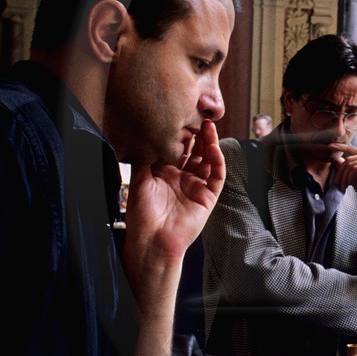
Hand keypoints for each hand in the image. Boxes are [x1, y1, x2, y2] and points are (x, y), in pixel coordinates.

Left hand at [124, 120, 225, 273]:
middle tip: (200, 116)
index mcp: (165, 173)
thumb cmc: (142, 214)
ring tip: (209, 126)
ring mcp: (197, 186)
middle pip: (195, 151)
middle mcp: (182, 178)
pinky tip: (213, 148)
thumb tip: (144, 134)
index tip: (181, 115)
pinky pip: (217, 176)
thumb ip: (144, 158)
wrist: (151, 240)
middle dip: (198, 134)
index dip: (181, 133)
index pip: (177, 148)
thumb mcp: (139, 180)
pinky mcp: (208, 197)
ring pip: (208, 160)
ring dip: (210, 143)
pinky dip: (217, 161)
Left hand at [329, 142, 356, 219]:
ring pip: (350, 165)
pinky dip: (350, 177)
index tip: (329, 146)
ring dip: (344, 177)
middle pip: (348, 159)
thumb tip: (336, 159)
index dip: (340, 146)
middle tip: (337, 183)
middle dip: (340, 172)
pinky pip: (355, 169)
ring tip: (343, 186)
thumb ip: (346, 168)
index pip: (351, 149)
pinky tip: (349, 184)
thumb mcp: (352, 177)